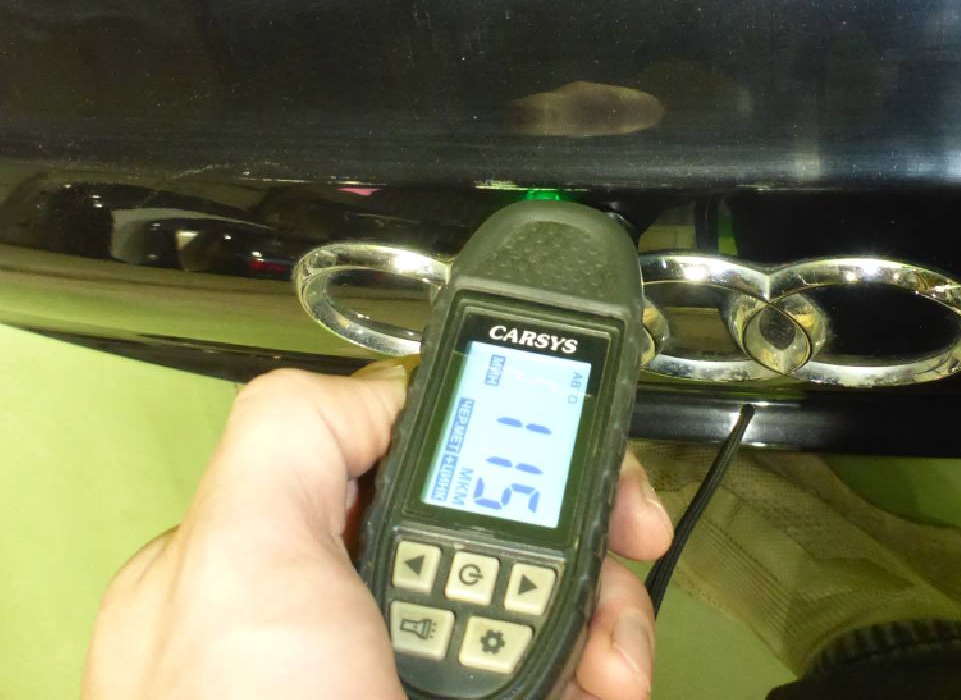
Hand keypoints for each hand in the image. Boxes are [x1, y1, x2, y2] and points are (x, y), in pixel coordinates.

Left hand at [83, 364, 672, 699]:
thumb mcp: (234, 561)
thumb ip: (292, 436)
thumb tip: (384, 389)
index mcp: (289, 562)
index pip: (417, 457)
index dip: (505, 441)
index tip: (572, 451)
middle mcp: (360, 619)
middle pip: (502, 525)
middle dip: (581, 527)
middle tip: (627, 536)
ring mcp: (424, 676)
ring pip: (552, 599)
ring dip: (609, 612)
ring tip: (612, 654)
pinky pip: (572, 670)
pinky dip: (608, 670)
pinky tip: (608, 684)